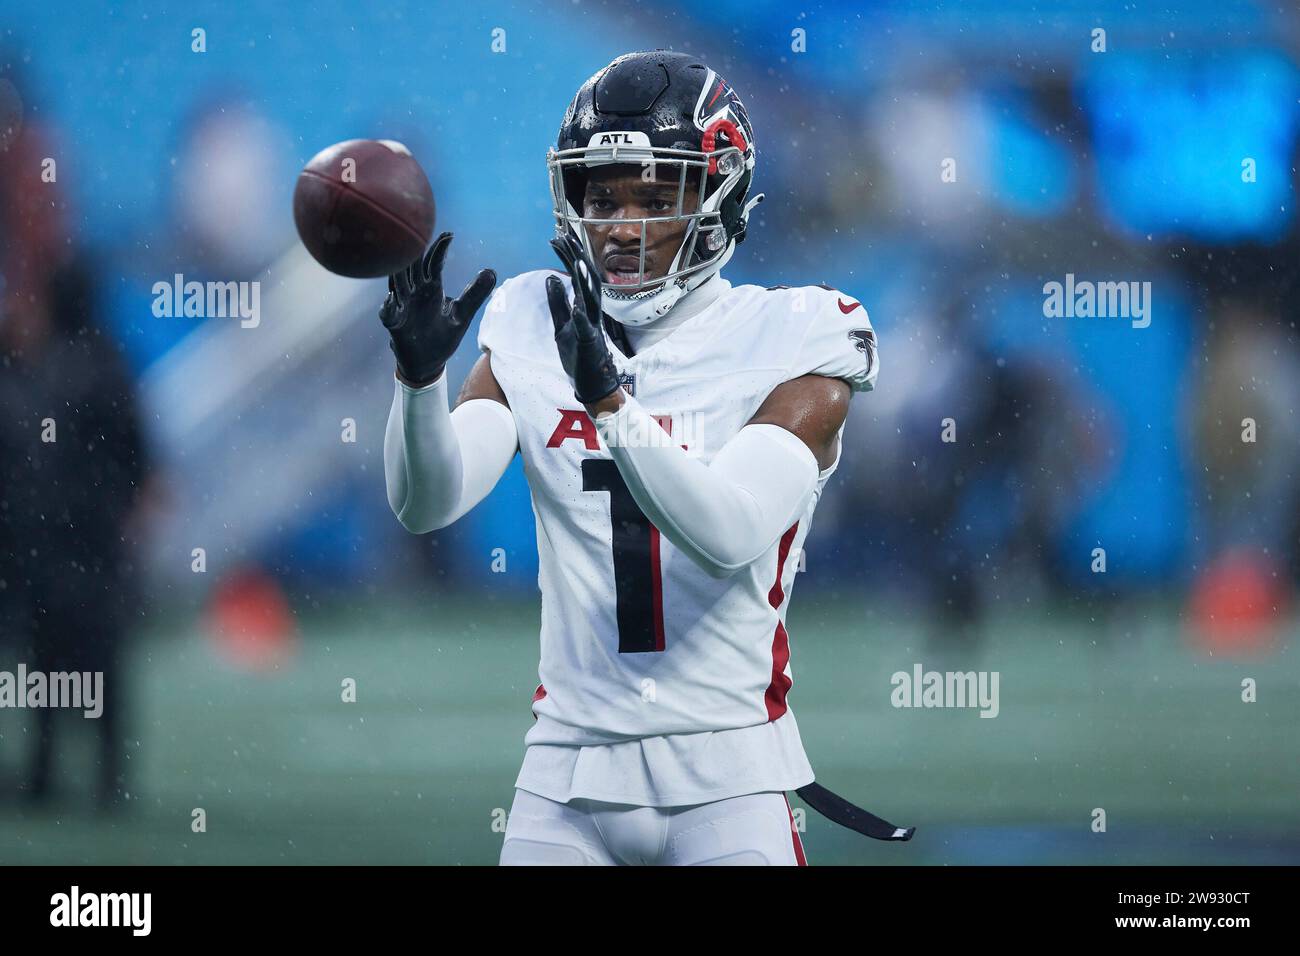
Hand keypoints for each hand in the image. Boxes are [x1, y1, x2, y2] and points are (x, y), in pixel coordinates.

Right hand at [379, 232, 496, 386]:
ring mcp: (403, 307)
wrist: (427, 363)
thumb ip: (475, 294)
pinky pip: (389, 313)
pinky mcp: (395, 325)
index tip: (450, 234)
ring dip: (398, 273)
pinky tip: (391, 298)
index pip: (433, 263)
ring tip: (399, 257)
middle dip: (414, 252)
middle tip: (417, 232)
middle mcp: (415, 294)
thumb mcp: (462, 314)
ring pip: (397, 285)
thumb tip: (491, 271)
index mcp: (431, 289)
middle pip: (412, 268)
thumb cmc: (442, 337)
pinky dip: (389, 306)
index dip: (440, 249)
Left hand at [545, 233, 619, 404]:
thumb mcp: (561, 325)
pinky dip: (581, 317)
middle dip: (578, 258)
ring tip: (576, 261)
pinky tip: (577, 306)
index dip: (569, 256)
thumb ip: (557, 302)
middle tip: (565, 237)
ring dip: (584, 281)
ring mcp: (592, 327)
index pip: (578, 275)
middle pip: (587, 279)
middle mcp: (592, 312)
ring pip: (591, 299)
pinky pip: (586, 329)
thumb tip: (550, 278)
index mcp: (585, 306)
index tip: (558, 238)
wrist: (592, 383)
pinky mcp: (589, 344)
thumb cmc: (578, 355)